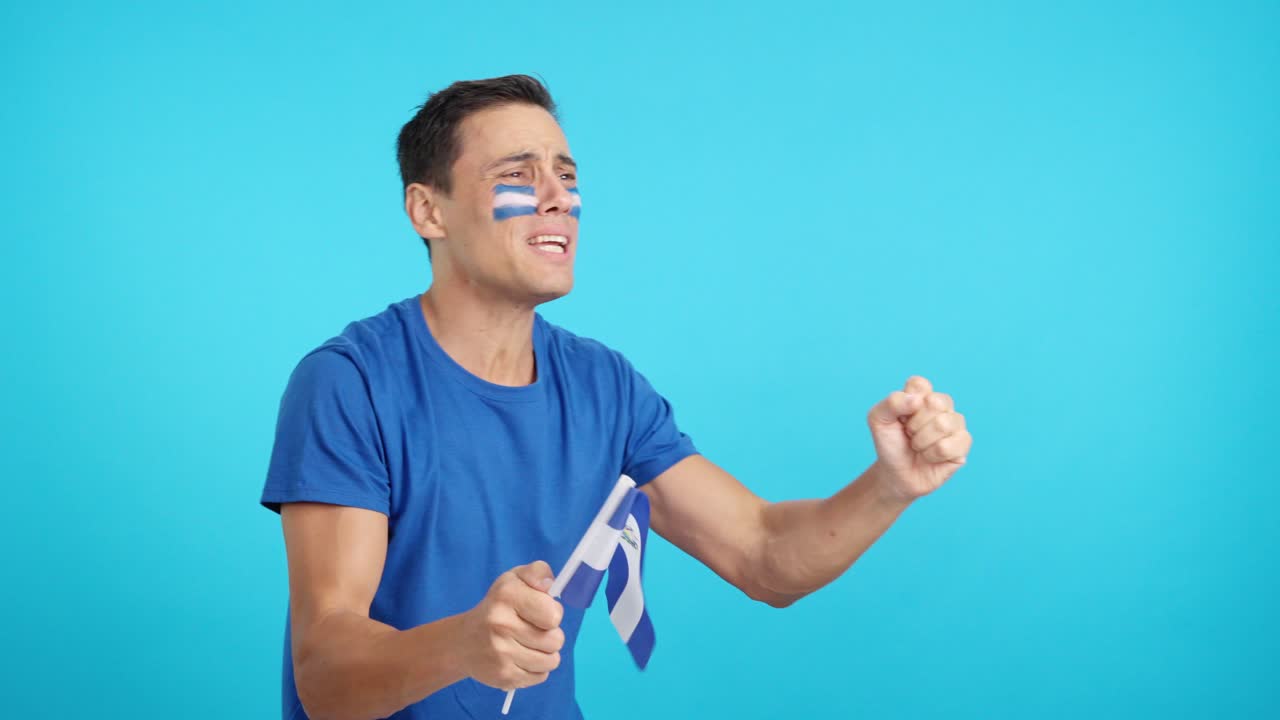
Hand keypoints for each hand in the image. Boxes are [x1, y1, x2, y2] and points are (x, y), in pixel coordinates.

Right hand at [459, 560, 564, 690]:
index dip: (553, 614)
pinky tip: (521, 659)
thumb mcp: (515, 579)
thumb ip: (538, 573)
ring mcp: (501, 653)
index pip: (553, 615)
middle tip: (534, 630)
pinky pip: (541, 677)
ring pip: (551, 661)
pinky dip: (536, 669)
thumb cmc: (498, 607)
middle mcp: (501, 624)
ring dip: (546, 654)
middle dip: (551, 635)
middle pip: (556, 640)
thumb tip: (550, 585)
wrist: (463, 642)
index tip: (541, 612)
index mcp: (506, 595)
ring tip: (529, 645)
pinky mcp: (503, 676)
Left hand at [866, 375, 972, 503]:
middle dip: (914, 425)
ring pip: (943, 424)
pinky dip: (932, 455)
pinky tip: (929, 457)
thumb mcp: (878, 420)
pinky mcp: (963, 445)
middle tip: (909, 434)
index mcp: (923, 394)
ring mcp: (955, 424)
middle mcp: (942, 405)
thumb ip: (892, 403)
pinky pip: (949, 446)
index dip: (904, 403)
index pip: (919, 384)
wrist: (895, 474)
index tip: (900, 417)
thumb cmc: (890, 444)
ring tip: (918, 446)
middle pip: (934, 402)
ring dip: (922, 441)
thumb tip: (918, 399)